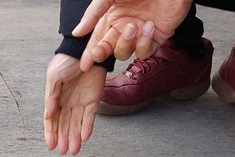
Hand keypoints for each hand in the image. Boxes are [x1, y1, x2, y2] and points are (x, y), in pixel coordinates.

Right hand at [44, 54, 106, 154]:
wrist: (85, 49)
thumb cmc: (66, 61)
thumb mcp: (54, 77)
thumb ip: (51, 96)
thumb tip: (49, 114)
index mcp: (55, 99)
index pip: (52, 120)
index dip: (51, 133)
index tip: (51, 146)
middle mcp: (67, 104)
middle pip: (64, 125)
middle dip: (64, 139)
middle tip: (64, 152)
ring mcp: (80, 103)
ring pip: (77, 124)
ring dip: (75, 137)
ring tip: (74, 150)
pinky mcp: (93, 100)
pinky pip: (90, 116)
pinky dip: (87, 127)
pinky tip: (84, 138)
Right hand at [73, 0, 191, 70]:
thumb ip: (93, 15)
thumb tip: (77, 32)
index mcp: (112, 17)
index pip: (97, 39)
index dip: (90, 53)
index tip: (84, 64)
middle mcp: (125, 27)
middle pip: (109, 49)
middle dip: (102, 53)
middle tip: (99, 52)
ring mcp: (140, 33)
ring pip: (125, 53)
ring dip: (125, 44)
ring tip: (132, 27)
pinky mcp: (157, 37)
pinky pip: (145, 51)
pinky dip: (144, 43)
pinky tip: (147, 27)